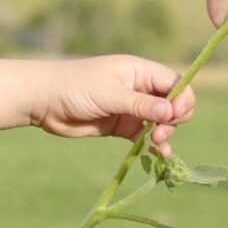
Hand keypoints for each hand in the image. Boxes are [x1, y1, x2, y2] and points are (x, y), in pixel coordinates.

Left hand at [32, 55, 194, 155]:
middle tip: (160, 132)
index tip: (175, 116)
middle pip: (172, 103)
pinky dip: (154, 145)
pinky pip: (145, 135)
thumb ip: (141, 104)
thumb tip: (171, 112)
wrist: (44, 101)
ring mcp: (131, 108)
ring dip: (165, 133)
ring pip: (161, 121)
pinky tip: (158, 155)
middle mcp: (139, 88)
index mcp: (140, 72)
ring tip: (157, 144)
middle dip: (174, 118)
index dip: (182, 99)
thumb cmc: (76, 87)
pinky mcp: (121, 126)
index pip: (174, 82)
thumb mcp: (111, 94)